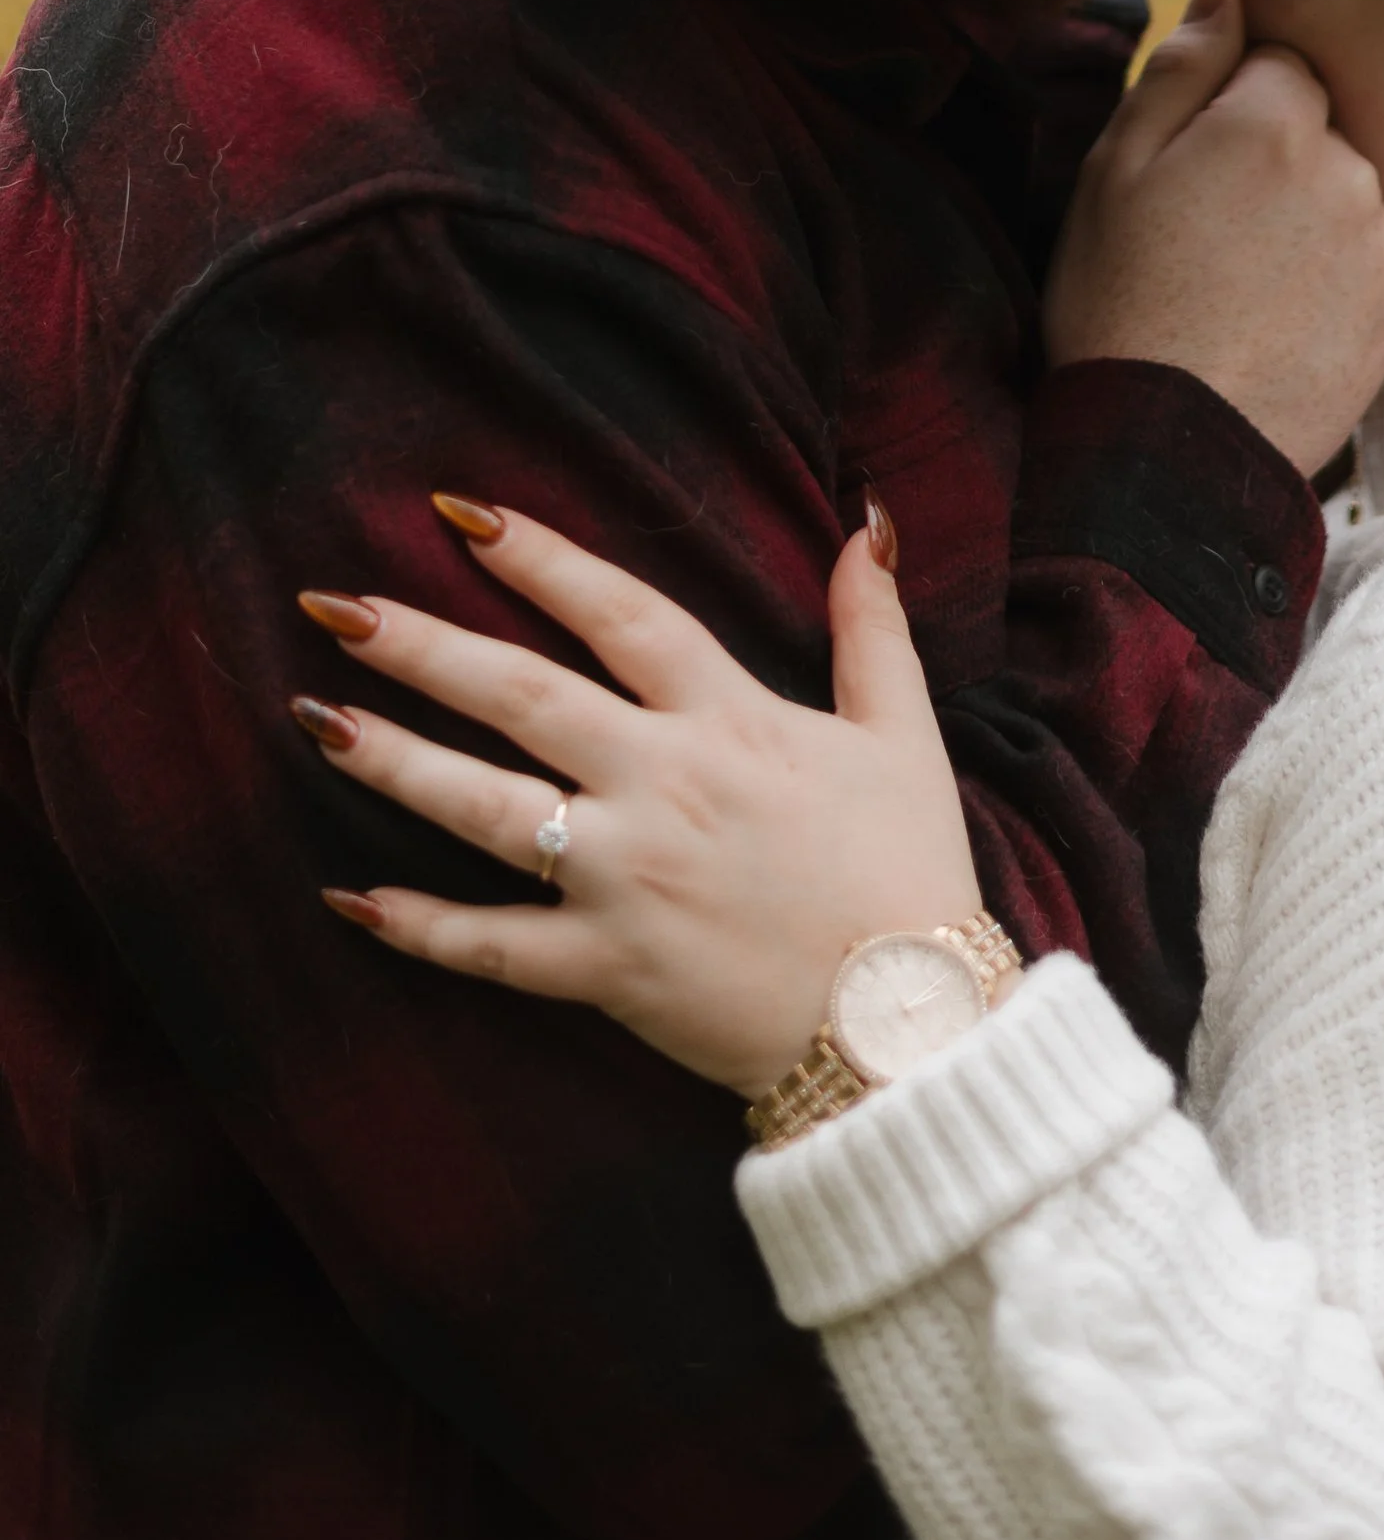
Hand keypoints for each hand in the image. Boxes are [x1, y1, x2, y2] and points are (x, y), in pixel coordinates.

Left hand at [295, 503, 979, 1097]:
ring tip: (318, 718)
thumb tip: (865, 523)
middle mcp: (663, 784)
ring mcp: (625, 878)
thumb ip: (873, 627)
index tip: (459, 516)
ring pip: (487, 808)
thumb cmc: (907, 869)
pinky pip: (493, 947)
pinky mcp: (606, 967)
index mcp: (731, 719)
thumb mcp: (901, 732)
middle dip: (424, 646)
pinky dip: (421, 926)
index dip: (541, 559)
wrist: (909, 1023)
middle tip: (336, 605)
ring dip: (397, 761)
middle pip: (524, 695)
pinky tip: (351, 898)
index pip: (620, 614)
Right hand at [1043, 0, 1383, 474]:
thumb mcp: (1115, 170)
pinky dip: (1336, 278)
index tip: (1196, 168)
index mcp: (1274, 122)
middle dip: (1276, 162)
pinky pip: (1372, 261)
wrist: (1169, 450)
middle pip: (1321, 130)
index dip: (1232, 110)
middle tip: (1209, 236)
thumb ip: (1183, 67)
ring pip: (1349, 195)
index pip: (1281, 64)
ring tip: (1242, 287)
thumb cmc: (1120, 300)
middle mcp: (1350, 171)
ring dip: (1310, 221)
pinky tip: (1281, 320)